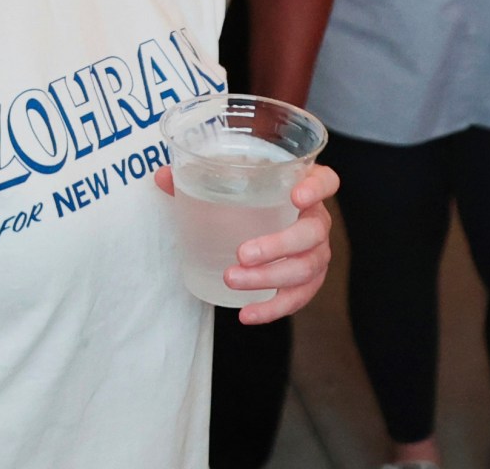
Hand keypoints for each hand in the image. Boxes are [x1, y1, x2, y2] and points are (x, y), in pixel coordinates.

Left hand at [152, 161, 339, 324]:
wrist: (262, 222)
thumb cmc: (249, 197)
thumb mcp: (229, 183)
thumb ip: (197, 176)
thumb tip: (162, 176)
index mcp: (304, 187)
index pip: (327, 181)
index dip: (317, 188)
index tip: (296, 195)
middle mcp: (316, 219)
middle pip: (312, 233)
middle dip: (278, 245)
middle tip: (242, 254)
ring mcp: (317, 252)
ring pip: (306, 268)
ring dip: (270, 278)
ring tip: (233, 280)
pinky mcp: (308, 280)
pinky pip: (298, 297)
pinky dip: (273, 308)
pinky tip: (247, 314)